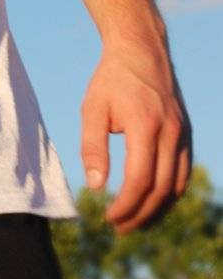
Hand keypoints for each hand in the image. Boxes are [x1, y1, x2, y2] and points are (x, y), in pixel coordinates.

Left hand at [80, 32, 191, 233]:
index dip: (125, 205)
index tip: (108, 218)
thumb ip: (93, 147)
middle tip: (119, 228)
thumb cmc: (111, 80)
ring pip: (177, 184)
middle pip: (161, 189)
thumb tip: (96, 186)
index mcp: (146, 126)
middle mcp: (170, 133)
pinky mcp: (186, 133)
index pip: (140, 180)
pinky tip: (153, 202)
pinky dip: (171, 192)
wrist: (142, 50)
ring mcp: (182, 133)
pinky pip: (183, 171)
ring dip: (157, 209)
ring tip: (135, 222)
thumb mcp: (92, 109)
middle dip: (140, 214)